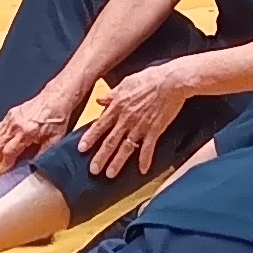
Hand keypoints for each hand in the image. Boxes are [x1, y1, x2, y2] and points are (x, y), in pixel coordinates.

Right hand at [0, 88, 81, 167]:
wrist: (57, 97)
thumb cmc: (58, 116)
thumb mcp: (55, 140)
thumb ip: (42, 154)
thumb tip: (33, 165)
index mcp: (26, 132)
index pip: (9, 152)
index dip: (5, 164)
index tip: (4, 172)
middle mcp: (15, 124)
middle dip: (0, 158)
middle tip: (4, 167)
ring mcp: (12, 117)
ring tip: (5, 157)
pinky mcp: (12, 113)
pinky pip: (0, 128)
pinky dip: (0, 138)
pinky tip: (6, 143)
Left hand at [79, 64, 194, 178]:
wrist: (171, 81)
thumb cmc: (149, 78)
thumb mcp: (126, 82)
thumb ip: (112, 93)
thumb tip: (100, 100)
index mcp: (118, 106)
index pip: (99, 125)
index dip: (90, 138)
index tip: (81, 149)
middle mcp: (126, 119)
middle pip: (110, 141)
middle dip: (100, 156)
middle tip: (93, 170)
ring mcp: (140, 126)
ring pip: (126, 148)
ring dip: (117, 162)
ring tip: (110, 174)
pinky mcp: (155, 130)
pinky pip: (148, 148)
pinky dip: (145, 159)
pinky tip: (142, 170)